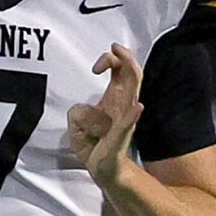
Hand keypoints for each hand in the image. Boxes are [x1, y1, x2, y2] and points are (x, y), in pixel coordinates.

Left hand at [67, 43, 143, 189]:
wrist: (102, 169)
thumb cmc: (94, 143)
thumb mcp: (77, 121)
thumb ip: (78, 109)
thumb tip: (82, 109)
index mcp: (115, 99)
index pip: (120, 69)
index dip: (110, 59)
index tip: (96, 67)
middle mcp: (123, 106)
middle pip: (133, 75)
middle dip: (126, 57)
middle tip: (114, 47)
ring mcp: (124, 120)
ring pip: (133, 93)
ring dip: (131, 74)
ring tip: (127, 61)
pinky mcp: (120, 137)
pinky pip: (128, 123)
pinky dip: (133, 114)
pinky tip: (138, 106)